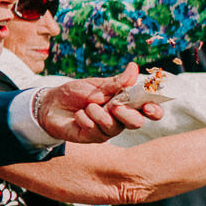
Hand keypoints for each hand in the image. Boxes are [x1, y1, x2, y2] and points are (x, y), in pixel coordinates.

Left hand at [34, 67, 161, 141]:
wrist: (51, 103)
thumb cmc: (75, 93)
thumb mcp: (96, 84)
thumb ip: (117, 82)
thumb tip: (134, 68)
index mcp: (126, 103)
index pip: (149, 110)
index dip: (154, 110)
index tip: (147, 106)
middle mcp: (120, 119)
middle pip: (137, 123)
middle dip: (127, 114)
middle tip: (114, 105)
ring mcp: (107, 130)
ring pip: (114, 127)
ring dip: (98, 113)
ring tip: (87, 106)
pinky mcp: (93, 137)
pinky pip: (95, 130)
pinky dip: (84, 118)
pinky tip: (78, 115)